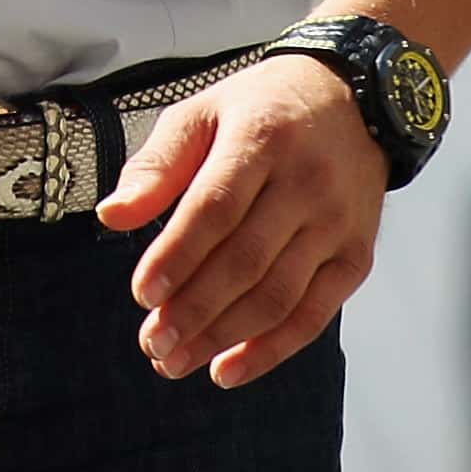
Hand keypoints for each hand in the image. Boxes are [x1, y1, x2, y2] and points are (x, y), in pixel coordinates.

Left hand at [96, 52, 386, 388]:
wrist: (353, 101)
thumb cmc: (259, 109)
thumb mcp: (199, 113)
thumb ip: (156, 166)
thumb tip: (112, 217)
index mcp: (261, 141)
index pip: (215, 209)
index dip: (178, 256)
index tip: (143, 294)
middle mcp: (306, 185)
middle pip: (246, 262)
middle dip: (194, 311)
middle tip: (153, 343)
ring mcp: (337, 224)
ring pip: (279, 296)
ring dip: (224, 337)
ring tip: (176, 360)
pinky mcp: (358, 256)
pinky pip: (316, 313)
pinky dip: (272, 349)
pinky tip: (229, 370)